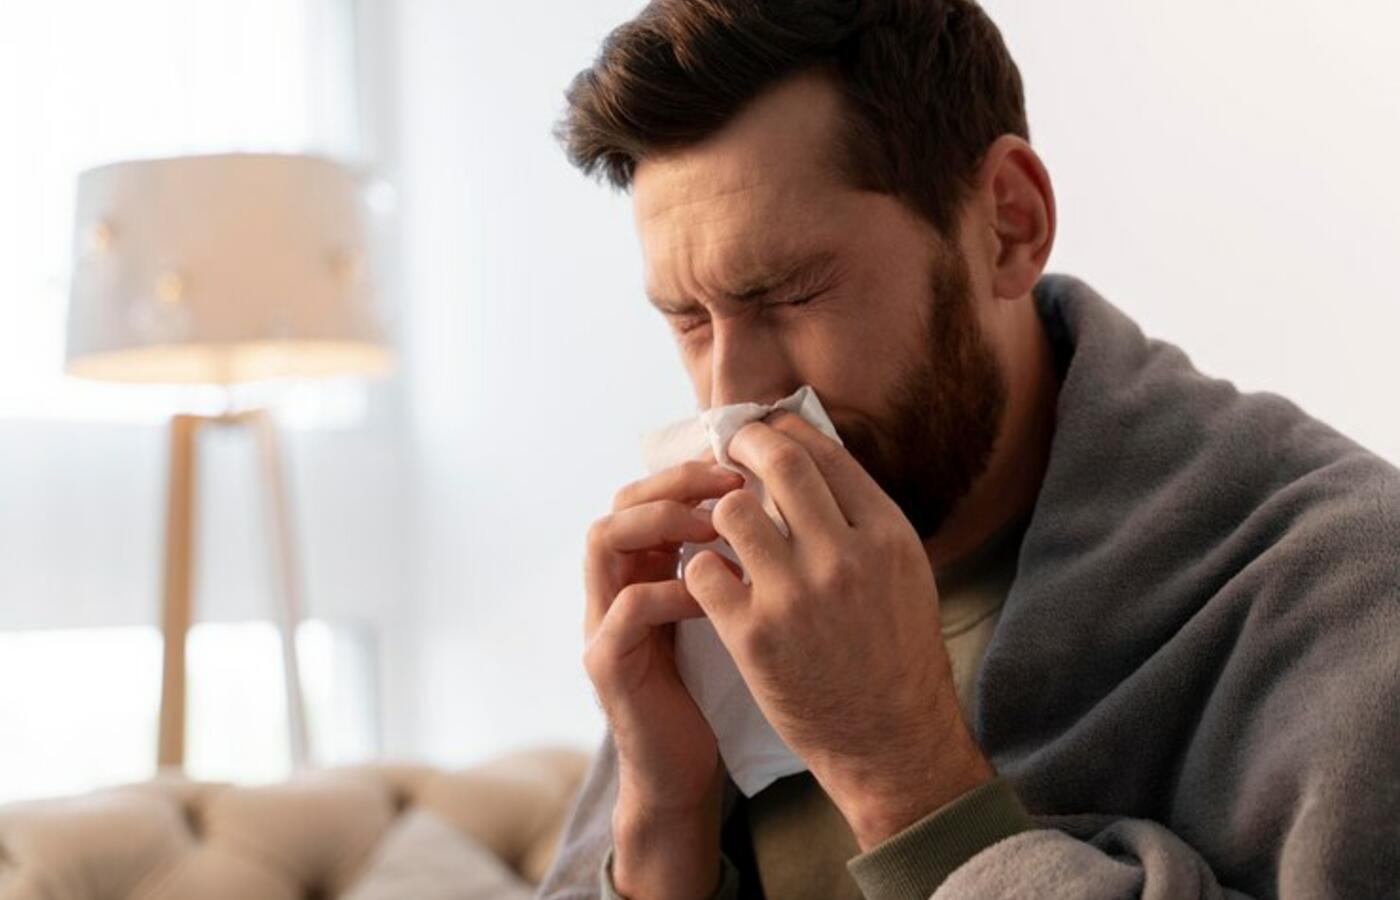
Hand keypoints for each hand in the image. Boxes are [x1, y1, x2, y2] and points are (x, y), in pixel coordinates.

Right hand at [583, 458, 742, 897]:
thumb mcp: (724, 612)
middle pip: (620, 502)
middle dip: (676, 483)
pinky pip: (629, 606)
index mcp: (640, 570)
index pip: (647, 492)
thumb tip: (781, 506)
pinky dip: (674, 589)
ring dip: (663, 521)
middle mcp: (611, 587)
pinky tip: (719, 593)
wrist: (681, 772)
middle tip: (732, 484)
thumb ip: (730, 564)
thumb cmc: (714, 688)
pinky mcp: (607, 663)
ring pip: (605, 538)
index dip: (691, 473)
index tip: (745, 467)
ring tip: (716, 528)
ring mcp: (600, 623)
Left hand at [682, 412, 993, 849]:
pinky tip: (711, 578)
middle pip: (778, 461)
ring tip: (720, 528)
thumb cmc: (897, 654)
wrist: (892, 741)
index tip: (763, 429)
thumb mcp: (904, 572)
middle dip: (744, 444)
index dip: (783, 429)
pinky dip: (701, 568)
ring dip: (719, 512)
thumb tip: (812, 459)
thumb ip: (861, 520)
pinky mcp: (755, 635)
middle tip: (727, 449)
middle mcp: (845, 556)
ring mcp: (797, 595)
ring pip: (732, 510)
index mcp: (886, 534)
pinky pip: (704, 570)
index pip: (823, 451)